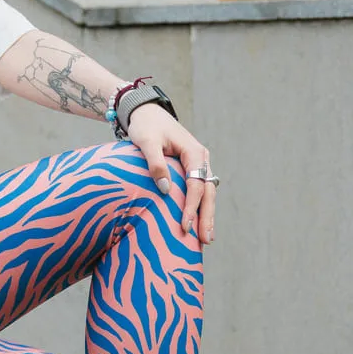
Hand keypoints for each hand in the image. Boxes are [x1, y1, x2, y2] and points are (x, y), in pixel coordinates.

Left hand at [126, 104, 216, 244]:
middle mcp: (201, 159)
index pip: (196, 185)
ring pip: (206, 193)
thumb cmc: (145, 126)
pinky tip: (196, 223)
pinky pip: (197, 190)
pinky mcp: (190, 169)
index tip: (184, 226)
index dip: (191, 207)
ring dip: (205, 214)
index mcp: (194, 152)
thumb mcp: (147, 142)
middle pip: (207, 192)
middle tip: (206, 240)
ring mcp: (197, 164)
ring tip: (206, 238)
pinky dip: (198, 206)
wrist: (145, 113)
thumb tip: (165, 190)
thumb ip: (155, 164)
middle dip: (206, 216)